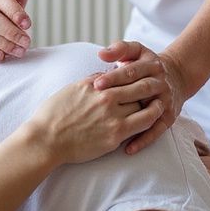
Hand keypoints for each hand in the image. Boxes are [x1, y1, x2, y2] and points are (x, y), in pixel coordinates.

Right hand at [25, 75, 164, 165]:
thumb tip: (104, 75)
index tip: (147, 70)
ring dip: (154, 99)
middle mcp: (106, 96)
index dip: (139, 71)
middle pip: (138, 85)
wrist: (46, 140)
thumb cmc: (54, 114)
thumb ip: (92, 81)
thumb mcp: (73, 88)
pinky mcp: (115, 134)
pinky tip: (157, 115)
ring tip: (163, 97)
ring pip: (143, 103)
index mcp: (96, 84)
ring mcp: (113, 116)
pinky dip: (152, 117)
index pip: (125, 73)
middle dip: (151, 81)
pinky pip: (142, 124)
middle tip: (162, 80)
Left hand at [92, 42, 185, 153]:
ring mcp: (165, 100)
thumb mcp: (136, 52)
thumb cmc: (145, 65)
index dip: (114, 76)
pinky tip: (128, 149)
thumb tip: (102, 53)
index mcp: (150, 65)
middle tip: (99, 101)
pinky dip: (143, 140)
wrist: (176, 76)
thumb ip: (120, 49)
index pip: (131, 71)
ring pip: (150, 110)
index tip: (96, 83)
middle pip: (141, 88)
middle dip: (120, 95)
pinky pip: (157, 130)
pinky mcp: (169, 117)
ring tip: (111, 130)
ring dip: (132, 120)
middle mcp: (160, 82)